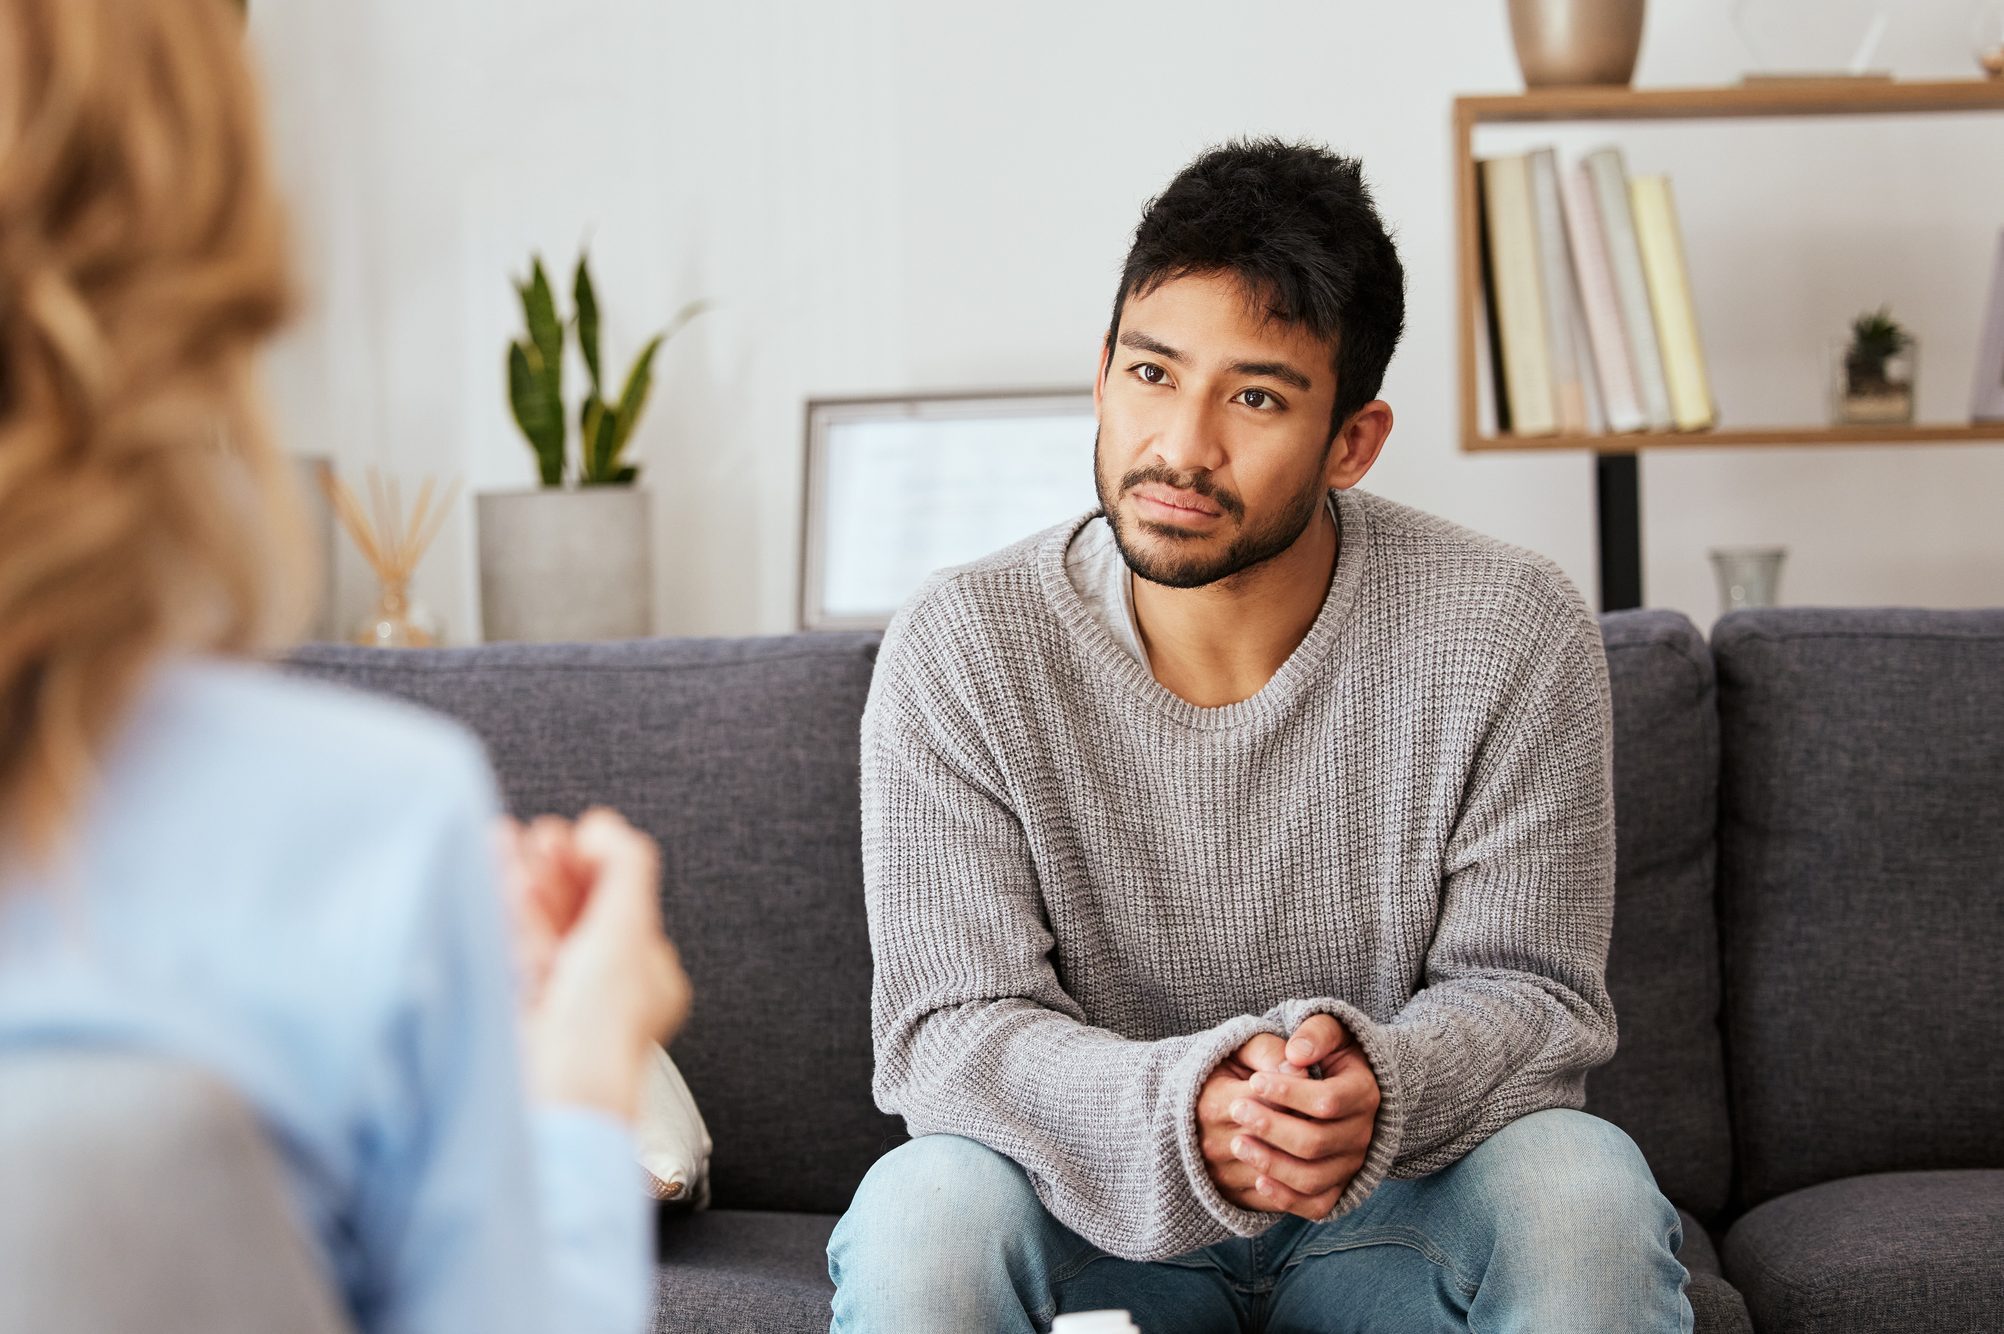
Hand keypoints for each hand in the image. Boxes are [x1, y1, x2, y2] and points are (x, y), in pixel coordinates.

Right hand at [497, 808, 692, 1120]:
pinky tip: (493, 873)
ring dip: (523, 880)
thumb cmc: (598, 1032)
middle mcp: (605, 992)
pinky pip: (510, 950)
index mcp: (648, 979)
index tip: (574, 835)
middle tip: (536, 833)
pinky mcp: (515, 1015)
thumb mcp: (626, 932)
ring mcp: (557, 1005)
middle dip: (553, 870)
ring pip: (540, 929)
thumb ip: (624, 869)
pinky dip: (502, 909)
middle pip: (577, 914)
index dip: (596, 866)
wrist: (553, 1102)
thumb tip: (605, 827)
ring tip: (504, 838)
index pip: (623, 907)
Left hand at [1197, 1015, 1380, 1220]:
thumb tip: (1296, 1054)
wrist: (1345, 1087)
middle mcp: (1363, 1133)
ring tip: (1238, 1143)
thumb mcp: (1330, 1031)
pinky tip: (1258, 1179)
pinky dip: (1287, 1198)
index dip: (1288, 1093)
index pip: (1327, 1101)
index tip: (1254, 1080)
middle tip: (1237, 1109)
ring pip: (1313, 1178)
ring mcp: (1352, 1164)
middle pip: (1316, 1142)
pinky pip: (1317, 1204)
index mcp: (1364, 1093)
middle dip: (1271, 1127)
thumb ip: (1316, 1034)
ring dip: (1271, 1163)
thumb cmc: (1329, 1054)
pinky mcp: (1339, 1187)